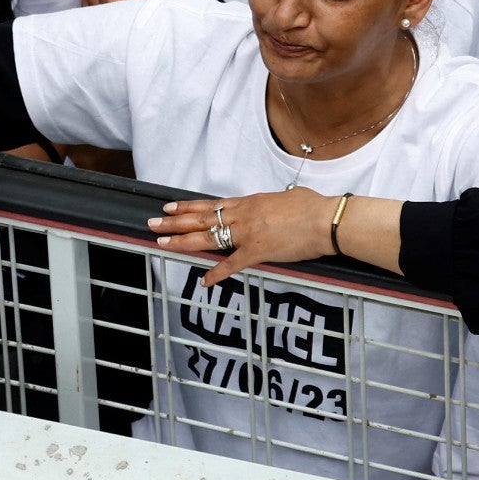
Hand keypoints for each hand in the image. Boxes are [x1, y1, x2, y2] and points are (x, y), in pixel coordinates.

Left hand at [148, 185, 334, 285]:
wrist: (325, 220)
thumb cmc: (312, 207)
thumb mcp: (285, 198)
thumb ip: (271, 204)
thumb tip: (271, 205)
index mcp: (247, 203)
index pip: (210, 205)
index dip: (187, 207)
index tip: (169, 208)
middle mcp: (242, 216)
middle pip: (200, 219)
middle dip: (174, 222)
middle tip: (153, 224)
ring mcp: (247, 234)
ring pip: (208, 237)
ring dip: (183, 241)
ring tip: (162, 243)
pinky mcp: (258, 252)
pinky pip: (232, 264)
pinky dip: (217, 273)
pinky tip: (203, 281)